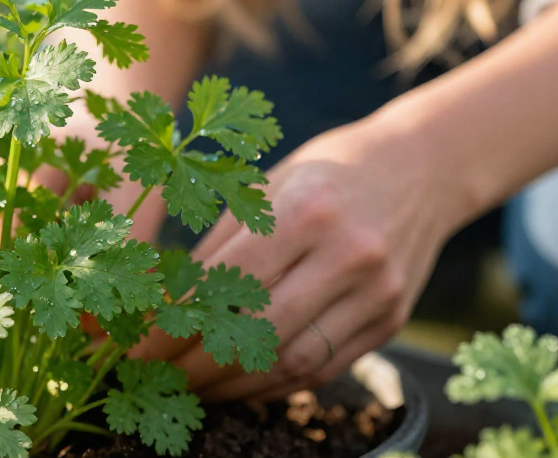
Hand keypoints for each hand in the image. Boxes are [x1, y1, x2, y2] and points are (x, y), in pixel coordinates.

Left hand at [133, 113, 469, 400]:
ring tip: (190, 389)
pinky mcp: (392, 323)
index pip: (227, 283)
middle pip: (259, 333)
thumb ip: (218, 247)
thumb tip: (164, 304)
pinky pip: (324, 369)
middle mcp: (348, 255)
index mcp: (307, 211)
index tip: (136, 346)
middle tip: (154, 376)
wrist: (422, 168)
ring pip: (293, 363)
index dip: (175, 323)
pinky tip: (238, 385)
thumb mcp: (266, 187)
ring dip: (233, 386)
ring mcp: (377, 294)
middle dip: (196, 365)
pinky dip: (274, 386)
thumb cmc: (326, 171)